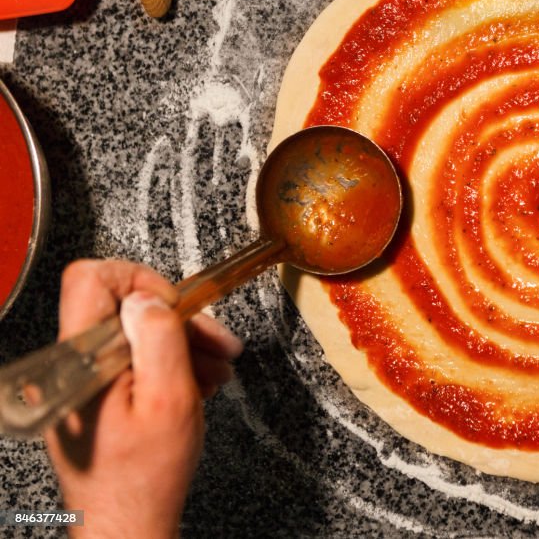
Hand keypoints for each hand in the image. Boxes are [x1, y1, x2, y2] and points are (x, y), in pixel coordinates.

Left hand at [44, 260, 242, 537]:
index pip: (91, 278)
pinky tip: (194, 382)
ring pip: (129, 333)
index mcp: (81, 360)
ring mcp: (80, 382)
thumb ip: (159, 339)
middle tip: (210, 340)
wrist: (128, 523)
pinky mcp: (92, 396)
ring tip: (213, 367)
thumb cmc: (146, 476)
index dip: (139, 281)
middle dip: (174, 319)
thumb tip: (148, 297)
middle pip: (119, 306)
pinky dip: (166, 364)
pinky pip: (128, 360)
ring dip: (178, 343)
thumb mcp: (168, 399)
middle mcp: (71, 367)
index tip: (171, 306)